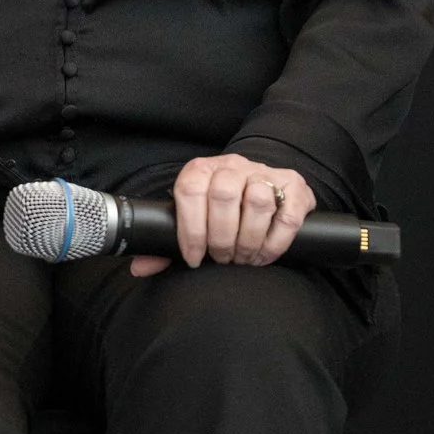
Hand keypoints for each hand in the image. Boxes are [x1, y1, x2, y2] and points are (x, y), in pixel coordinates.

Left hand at [128, 155, 313, 276]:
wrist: (261, 184)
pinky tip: (264, 255)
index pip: (189, 191)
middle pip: (223, 196)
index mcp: (200, 170)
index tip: (194, 258)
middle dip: (221, 237)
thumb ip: (167, 242)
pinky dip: (275, 242)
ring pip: (257, 201)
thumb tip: (139, 267)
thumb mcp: (192, 219)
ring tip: (243, 258)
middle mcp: (231, 165)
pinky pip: (288, 215)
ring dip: (248, 239)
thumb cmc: (218, 209)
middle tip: (222, 259)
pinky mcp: (294, 186)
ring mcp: (264, 173)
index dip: (190, 229)